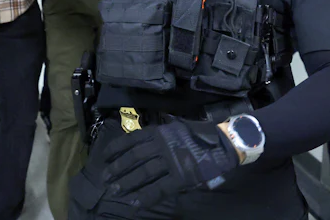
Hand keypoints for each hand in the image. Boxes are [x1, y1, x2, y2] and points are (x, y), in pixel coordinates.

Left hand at [102, 118, 238, 208]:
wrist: (224, 143)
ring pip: (143, 173)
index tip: (104, 157)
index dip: (116, 149)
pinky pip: (158, 189)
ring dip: (127, 182)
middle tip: (105, 178)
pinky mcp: (180, 177)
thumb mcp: (178, 126)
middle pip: (134, 157)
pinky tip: (134, 204)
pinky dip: (145, 197)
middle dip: (118, 168)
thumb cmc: (201, 134)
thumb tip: (147, 135)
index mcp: (161, 132)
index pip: (132, 140)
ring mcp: (171, 161)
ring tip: (115, 191)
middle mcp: (162, 145)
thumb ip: (163, 130)